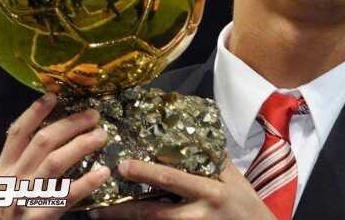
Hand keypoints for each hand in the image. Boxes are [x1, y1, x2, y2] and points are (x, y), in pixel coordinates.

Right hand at [0, 93, 110, 219]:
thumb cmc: (16, 213)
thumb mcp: (10, 186)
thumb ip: (25, 162)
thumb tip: (57, 130)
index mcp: (2, 170)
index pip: (17, 133)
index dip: (35, 112)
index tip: (54, 95)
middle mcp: (11, 181)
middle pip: (42, 142)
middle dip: (71, 124)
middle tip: (94, 115)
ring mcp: (24, 199)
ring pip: (55, 162)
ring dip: (81, 145)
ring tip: (102, 136)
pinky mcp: (39, 217)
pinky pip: (67, 195)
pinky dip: (87, 182)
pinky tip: (104, 172)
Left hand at [88, 159, 274, 219]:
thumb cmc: (246, 202)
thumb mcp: (233, 177)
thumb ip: (212, 158)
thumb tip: (190, 133)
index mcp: (209, 190)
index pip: (173, 179)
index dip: (147, 172)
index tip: (123, 165)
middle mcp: (198, 213)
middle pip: (156, 212)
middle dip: (126, 207)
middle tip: (98, 203)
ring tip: (99, 216)